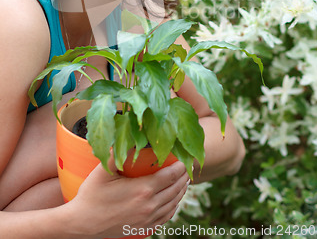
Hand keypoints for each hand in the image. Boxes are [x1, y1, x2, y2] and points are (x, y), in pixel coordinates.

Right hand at [69, 157, 189, 237]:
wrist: (82, 224)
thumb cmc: (91, 195)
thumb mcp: (103, 170)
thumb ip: (118, 152)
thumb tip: (128, 134)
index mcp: (143, 190)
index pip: (170, 176)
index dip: (180, 167)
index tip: (184, 159)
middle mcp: (149, 206)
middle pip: (175, 189)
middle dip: (184, 177)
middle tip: (187, 167)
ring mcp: (148, 219)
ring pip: (173, 204)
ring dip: (181, 192)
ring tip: (183, 181)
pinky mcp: (144, 228)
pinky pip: (166, 217)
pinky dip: (174, 206)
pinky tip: (173, 200)